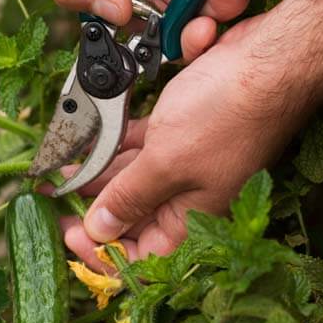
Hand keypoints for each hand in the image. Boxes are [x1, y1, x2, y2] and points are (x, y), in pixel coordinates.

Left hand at [58, 7, 315, 270]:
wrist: (268, 63)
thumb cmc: (226, 117)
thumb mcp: (166, 164)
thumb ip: (128, 198)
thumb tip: (98, 230)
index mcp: (188, 222)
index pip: (140, 258)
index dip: (102, 252)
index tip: (70, 232)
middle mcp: (185, 202)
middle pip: (130, 221)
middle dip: (91, 211)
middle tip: (54, 201)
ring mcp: (181, 169)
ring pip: (129, 184)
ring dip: (95, 178)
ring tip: (59, 172)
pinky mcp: (178, 138)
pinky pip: (138, 152)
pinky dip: (113, 150)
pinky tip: (86, 146)